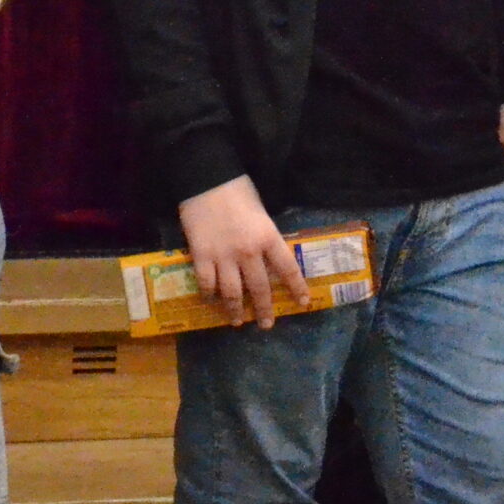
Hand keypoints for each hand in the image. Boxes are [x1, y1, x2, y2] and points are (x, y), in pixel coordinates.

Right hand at [176, 175, 309, 328]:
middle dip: (264, 310)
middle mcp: (249, 252)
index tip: (302, 302)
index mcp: (268, 237)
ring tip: (236, 321)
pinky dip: (209, 294)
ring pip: (232, 292)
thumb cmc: (237, 190)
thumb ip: (265, 236)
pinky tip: (211, 300)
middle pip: (260, 288)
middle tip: (266, 325)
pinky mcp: (201, 255)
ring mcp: (224, 256)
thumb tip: (266, 255)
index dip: (297, 288)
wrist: (205, 179)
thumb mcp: (261, 212)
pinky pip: (207, 282)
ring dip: (235, 310)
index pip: (288, 269)